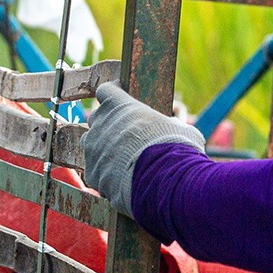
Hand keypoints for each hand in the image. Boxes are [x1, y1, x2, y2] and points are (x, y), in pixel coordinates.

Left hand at [84, 83, 205, 218]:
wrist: (161, 181)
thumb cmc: (174, 148)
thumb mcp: (181, 129)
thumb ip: (172, 123)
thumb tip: (176, 124)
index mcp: (121, 105)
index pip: (106, 90)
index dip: (113, 95)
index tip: (120, 100)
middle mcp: (101, 123)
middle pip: (97, 117)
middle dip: (108, 124)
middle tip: (126, 135)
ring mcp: (93, 148)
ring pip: (92, 143)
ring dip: (103, 148)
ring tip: (122, 159)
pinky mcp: (91, 172)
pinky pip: (95, 169)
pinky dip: (105, 173)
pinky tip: (121, 180)